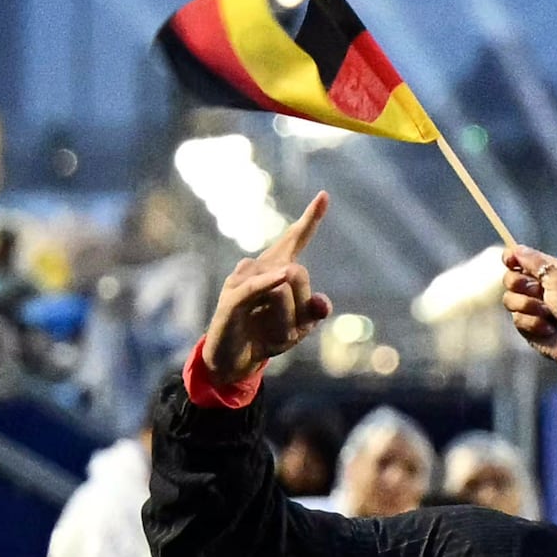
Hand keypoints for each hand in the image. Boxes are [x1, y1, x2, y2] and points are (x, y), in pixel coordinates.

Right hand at [195, 192, 332, 393]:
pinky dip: (268, 283)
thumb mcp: (297, 328)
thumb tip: (323, 303)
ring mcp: (243, 281)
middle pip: (299, 272)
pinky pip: (256, 287)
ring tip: (271, 338)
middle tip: (287, 332)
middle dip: (302, 307)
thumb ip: (312, 312)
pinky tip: (281, 275)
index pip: (295, 240)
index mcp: (277, 270)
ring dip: (286, 324)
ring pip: (284, 285)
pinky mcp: (231, 298)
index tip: (325, 195)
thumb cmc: (265, 336)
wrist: (232, 361)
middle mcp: (258, 268)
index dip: (311, 218)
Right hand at [501, 247, 556, 373]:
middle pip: (509, 278)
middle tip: (537, 291)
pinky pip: (517, 318)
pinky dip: (532, 323)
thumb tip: (516, 248)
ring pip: (509, 299)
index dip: (512, 258)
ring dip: (529, 306)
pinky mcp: (527, 324)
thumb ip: (535, 262)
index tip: (509, 260)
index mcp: (548, 271)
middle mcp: (537, 287)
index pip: (522, 258)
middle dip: (520, 285)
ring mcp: (530, 306)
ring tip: (547, 314)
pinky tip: (547, 328)